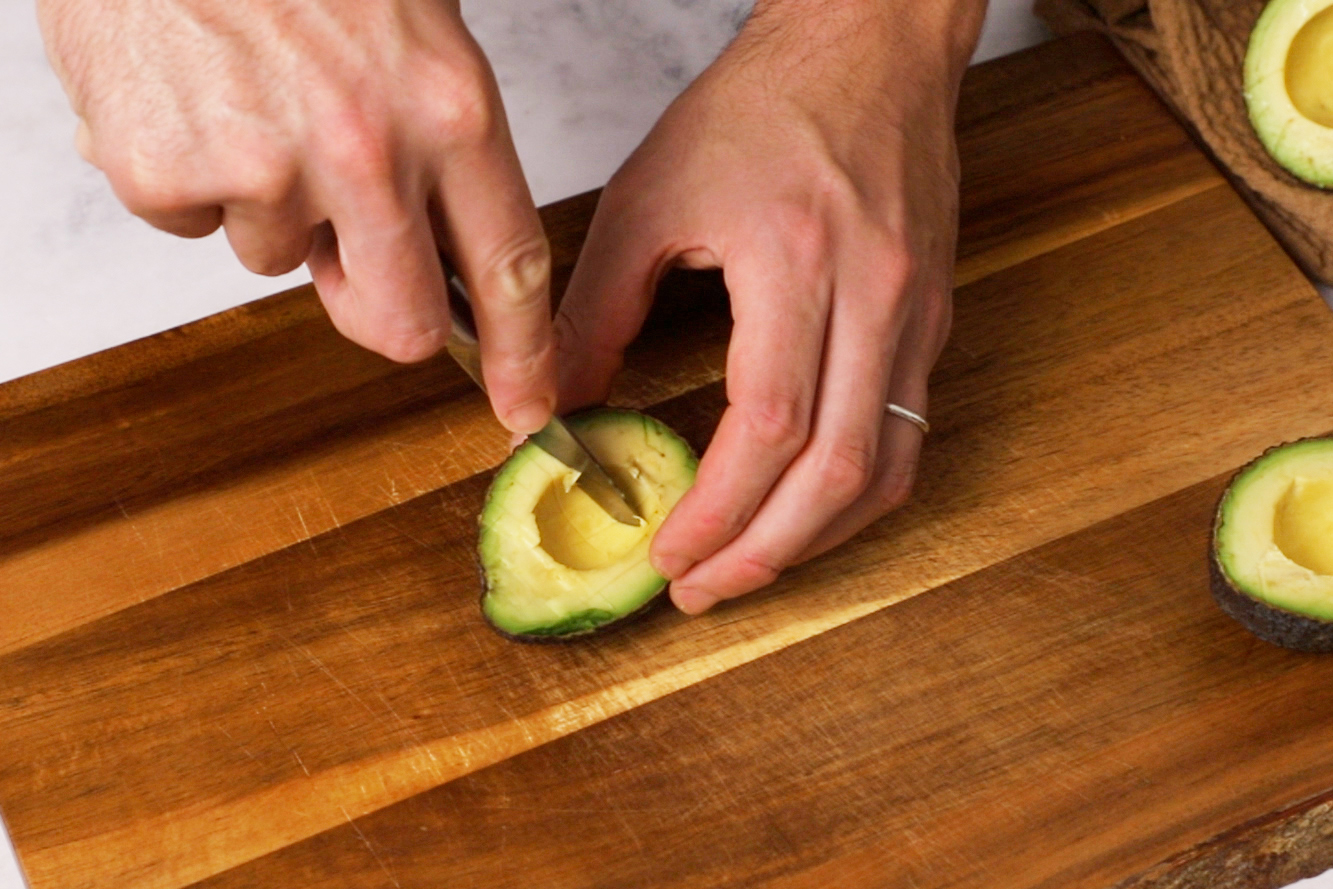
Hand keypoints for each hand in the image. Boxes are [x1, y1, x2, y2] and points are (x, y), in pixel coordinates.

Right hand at [37, 0, 555, 433]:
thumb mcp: (417, 31)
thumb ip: (437, 150)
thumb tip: (436, 257)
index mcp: (448, 110)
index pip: (508, 266)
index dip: (522, 355)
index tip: (527, 406)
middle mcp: (366, 152)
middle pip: (396, 321)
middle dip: (373, 307)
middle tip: (346, 254)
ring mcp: (262, 169)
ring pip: (280, 261)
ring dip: (272, 207)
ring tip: (252, 103)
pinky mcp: (165, 175)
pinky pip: (193, 226)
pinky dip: (190, 178)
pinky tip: (192, 100)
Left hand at [555, 0, 985, 612]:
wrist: (872, 49)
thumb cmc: (764, 103)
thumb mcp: (651, 194)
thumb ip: (597, 305)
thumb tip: (557, 402)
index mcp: (797, 257)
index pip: (765, 424)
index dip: (715, 509)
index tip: (665, 554)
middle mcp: (874, 295)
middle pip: (834, 469)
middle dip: (763, 551)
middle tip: (701, 589)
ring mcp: (916, 312)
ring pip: (885, 467)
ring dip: (815, 538)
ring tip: (748, 567)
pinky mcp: (932, 319)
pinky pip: (908, 434)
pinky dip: (856, 493)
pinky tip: (806, 513)